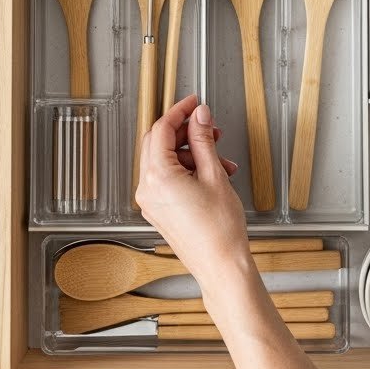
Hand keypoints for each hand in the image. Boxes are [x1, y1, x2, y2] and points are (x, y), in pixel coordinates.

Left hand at [136, 94, 253, 298]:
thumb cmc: (219, 230)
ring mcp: (151, 201)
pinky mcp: (159, 210)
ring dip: (191, 153)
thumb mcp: (214, 175)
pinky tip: (213, 173)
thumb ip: (203, 140)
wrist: (221, 266)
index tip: (193, 102)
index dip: (179, 111)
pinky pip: (168, 179)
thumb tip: (199, 117)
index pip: (161, 129)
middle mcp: (148, 189)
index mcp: (157, 177)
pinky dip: (188, 170)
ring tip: (219, 157)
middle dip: (185, 131)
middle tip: (208, 127)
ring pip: (165, 161)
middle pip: (158, 143)